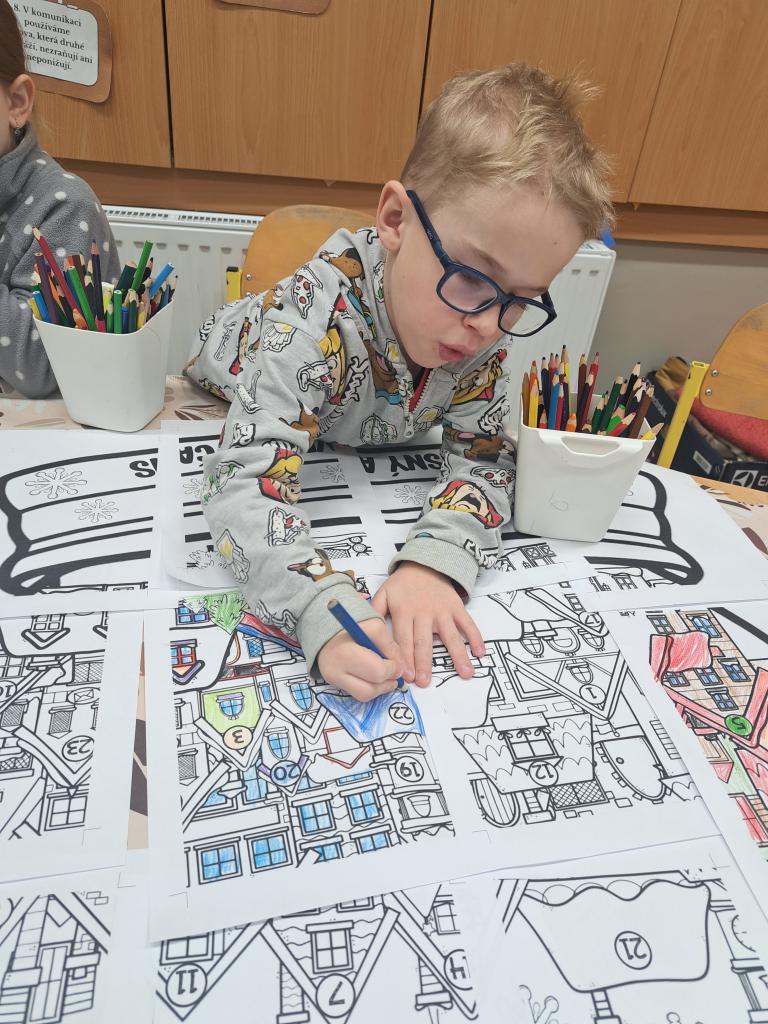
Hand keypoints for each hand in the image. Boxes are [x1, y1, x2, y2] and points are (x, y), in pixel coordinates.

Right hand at [317, 618, 405, 701]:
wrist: (328, 629)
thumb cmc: (354, 626)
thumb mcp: (375, 627)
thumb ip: (390, 647)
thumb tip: (402, 669)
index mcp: (345, 653)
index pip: (377, 671)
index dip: (393, 669)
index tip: (397, 662)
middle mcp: (335, 671)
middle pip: (370, 689)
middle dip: (388, 681)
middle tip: (394, 672)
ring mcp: (333, 680)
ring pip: (364, 695)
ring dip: (381, 688)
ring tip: (386, 675)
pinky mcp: (334, 684)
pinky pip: (358, 694)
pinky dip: (371, 687)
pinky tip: (374, 676)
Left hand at [371, 562, 484, 686]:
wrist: (426, 563)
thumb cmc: (403, 585)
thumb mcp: (383, 593)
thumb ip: (373, 612)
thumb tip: (361, 632)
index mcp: (403, 611)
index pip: (402, 639)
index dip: (404, 658)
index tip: (406, 676)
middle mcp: (423, 612)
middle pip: (423, 641)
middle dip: (424, 663)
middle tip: (425, 682)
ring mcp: (442, 610)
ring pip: (450, 635)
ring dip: (457, 655)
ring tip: (464, 673)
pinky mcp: (456, 607)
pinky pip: (468, 623)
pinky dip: (476, 637)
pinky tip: (480, 653)